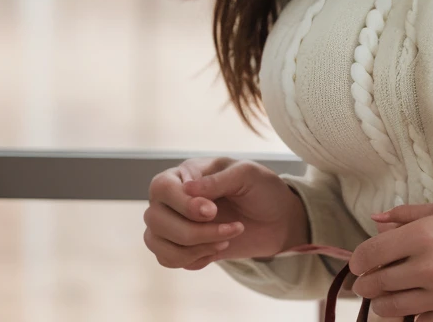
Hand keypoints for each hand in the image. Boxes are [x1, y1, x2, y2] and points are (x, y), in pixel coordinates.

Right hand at [143, 156, 307, 269]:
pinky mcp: (178, 247)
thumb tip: (186, 187)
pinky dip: (195, 259)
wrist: (277, 220)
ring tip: (227, 238)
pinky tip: (219, 249)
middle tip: (231, 228)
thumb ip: (217, 180)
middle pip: (155, 219)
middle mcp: (173, 198)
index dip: (183, 204)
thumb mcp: (247, 175)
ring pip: (157, 242)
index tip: (213, 211)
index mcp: (186, 173)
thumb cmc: (262, 189)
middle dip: (193, 231)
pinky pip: (168, 259)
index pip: (161, 187)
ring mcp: (172, 223)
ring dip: (195, 247)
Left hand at [348, 199, 432, 321]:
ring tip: (385, 294)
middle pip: (377, 283)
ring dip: (382, 302)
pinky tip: (416, 303)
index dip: (358, 259)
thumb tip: (378, 219)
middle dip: (366, 283)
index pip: (371, 253)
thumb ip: (409, 214)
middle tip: (365, 281)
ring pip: (392, 307)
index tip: (358, 262)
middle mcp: (428, 266)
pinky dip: (412, 314)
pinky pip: (419, 321)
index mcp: (424, 234)